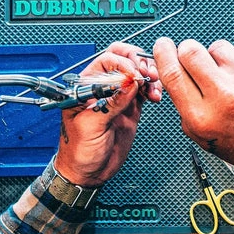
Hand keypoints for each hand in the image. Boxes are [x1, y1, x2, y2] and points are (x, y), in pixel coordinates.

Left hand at [53, 42, 161, 186]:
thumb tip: (130, 83)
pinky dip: (153, 89)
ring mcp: (118, 96)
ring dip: (149, 75)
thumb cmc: (77, 150)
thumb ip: (111, 104)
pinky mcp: (130, 108)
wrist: (87, 173)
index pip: (106, 60)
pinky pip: (144, 90)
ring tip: (154, 85)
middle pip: (123, 60)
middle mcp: (102, 87)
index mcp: (86, 86)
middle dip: (139, 62)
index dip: (123, 63)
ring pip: (137, 73)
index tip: (133, 75)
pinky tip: (155, 95)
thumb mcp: (91, 126)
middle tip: (148, 73)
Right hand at [153, 38, 233, 193]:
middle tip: (196, 62)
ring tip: (228, 77)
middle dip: (187, 52)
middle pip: (190, 50)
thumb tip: (173, 65)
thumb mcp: (199, 133)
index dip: (163, 53)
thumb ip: (183, 101)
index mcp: (202, 116)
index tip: (163, 46)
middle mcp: (225, 96)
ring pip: (217, 46)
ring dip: (217, 58)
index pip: (173, 73)